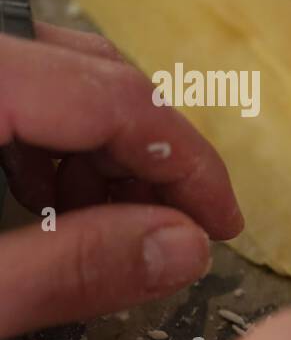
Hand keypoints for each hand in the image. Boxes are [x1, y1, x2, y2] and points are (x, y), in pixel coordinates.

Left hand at [0, 24, 241, 336]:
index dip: (189, 164)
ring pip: (52, 72)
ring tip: (107, 228)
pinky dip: (46, 141)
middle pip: (89, 73)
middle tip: (176, 230)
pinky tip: (43, 201)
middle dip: (150, 157)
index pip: (115, 97)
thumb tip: (180, 249)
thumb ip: (63, 267)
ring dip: (100, 150)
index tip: (222, 222)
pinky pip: (11, 85)